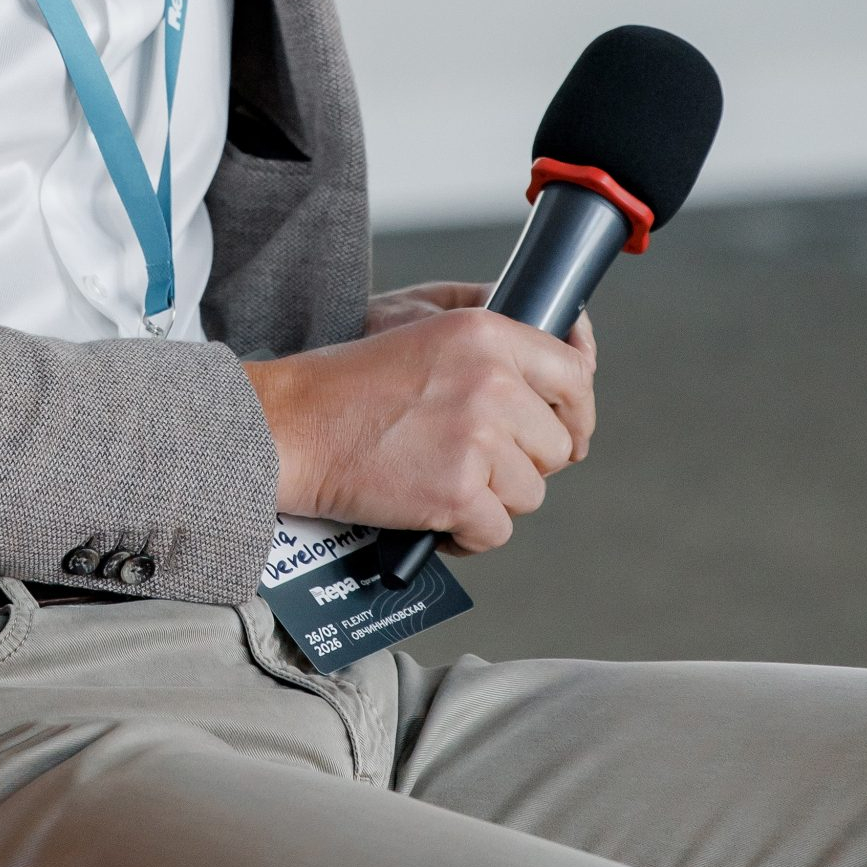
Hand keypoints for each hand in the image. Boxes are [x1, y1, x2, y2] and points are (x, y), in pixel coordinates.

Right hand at [244, 295, 596, 554]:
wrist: (289, 426)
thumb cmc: (346, 384)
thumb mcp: (425, 330)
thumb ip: (495, 347)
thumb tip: (566, 374)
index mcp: (487, 332)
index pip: (576, 375)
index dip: (576, 412)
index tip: (566, 431)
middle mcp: (493, 381)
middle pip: (558, 445)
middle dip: (522, 462)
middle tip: (471, 459)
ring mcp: (478, 440)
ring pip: (531, 493)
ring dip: (492, 499)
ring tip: (440, 479)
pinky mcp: (458, 493)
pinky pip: (496, 532)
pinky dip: (466, 535)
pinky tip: (433, 514)